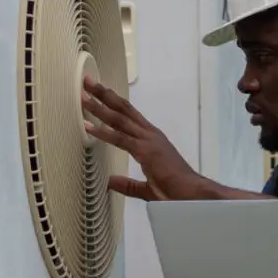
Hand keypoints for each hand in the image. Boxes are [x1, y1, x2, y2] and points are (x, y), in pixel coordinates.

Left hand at [82, 73, 207, 200]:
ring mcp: (148, 141)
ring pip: (120, 119)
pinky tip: (89, 125)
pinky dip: (103, 132)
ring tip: (84, 95)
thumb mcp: (147, 188)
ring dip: (100, 106)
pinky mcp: (146, 151)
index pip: (129, 116)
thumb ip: (128, 185)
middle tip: (88, 82)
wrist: (193, 195)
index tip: (98, 93)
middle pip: (123, 110)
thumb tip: (111, 182)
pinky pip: (120, 139)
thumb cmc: (176, 192)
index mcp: (152, 139)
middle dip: (105, 95)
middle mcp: (150, 135)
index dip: (113, 103)